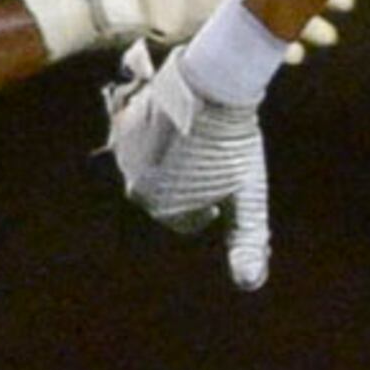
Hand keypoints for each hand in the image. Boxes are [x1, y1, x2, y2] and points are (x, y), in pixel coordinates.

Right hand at [104, 47, 271, 287]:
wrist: (213, 86)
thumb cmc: (234, 145)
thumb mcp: (248, 196)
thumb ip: (247, 242)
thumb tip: (250, 284)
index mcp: (163, 208)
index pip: (190, 220)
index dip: (216, 201)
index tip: (228, 174)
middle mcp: (134, 185)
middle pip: (172, 196)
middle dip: (195, 181)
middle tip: (215, 156)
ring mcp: (122, 154)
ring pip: (156, 167)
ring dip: (178, 158)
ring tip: (199, 139)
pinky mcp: (120, 124)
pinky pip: (142, 139)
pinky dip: (161, 136)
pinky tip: (183, 122)